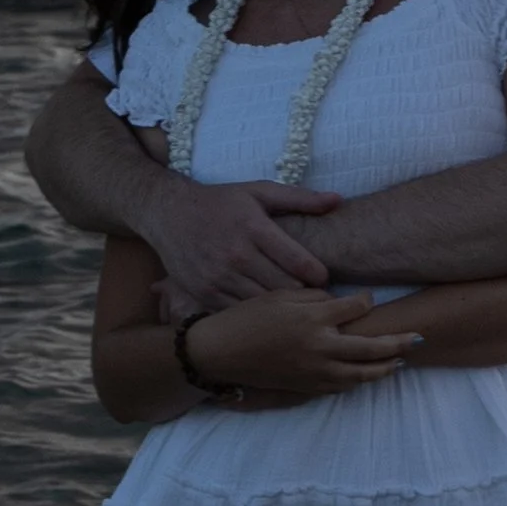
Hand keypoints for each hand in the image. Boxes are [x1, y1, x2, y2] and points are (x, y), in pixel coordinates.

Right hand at [149, 179, 342, 311]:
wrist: (168, 214)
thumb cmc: (220, 203)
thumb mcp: (258, 191)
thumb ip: (300, 198)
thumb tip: (338, 200)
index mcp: (254, 227)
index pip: (298, 262)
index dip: (319, 275)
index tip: (325, 278)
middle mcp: (236, 255)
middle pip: (285, 288)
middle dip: (305, 294)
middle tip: (317, 297)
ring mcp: (218, 277)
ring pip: (264, 304)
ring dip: (282, 307)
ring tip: (296, 306)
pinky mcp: (204, 294)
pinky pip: (240, 312)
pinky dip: (256, 314)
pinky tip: (266, 310)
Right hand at [187, 288, 419, 397]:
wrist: (220, 352)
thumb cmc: (246, 317)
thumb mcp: (279, 295)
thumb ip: (313, 296)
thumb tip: (337, 300)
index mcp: (313, 318)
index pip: (356, 308)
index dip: (366, 302)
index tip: (369, 300)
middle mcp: (319, 346)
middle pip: (371, 347)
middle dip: (399, 342)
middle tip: (419, 337)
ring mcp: (314, 371)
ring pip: (361, 374)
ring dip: (384, 368)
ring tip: (400, 361)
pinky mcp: (305, 387)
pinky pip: (340, 387)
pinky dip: (358, 381)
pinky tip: (366, 376)